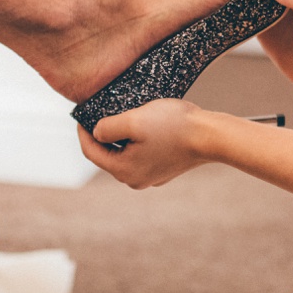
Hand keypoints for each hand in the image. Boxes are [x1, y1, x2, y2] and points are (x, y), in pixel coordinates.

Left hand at [76, 99, 207, 188]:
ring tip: (125, 117)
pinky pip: (142, 154)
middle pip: (108, 155)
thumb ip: (107, 128)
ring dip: (122, 138)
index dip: (82, 132)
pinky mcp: (165, 169)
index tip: (81, 115)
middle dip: (103, 135)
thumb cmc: (174, 126)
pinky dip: (138, 141)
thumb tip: (96, 133)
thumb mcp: (134, 121)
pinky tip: (146, 127)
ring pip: (126, 155)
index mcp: (124, 171)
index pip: (91, 153)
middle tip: (102, 113)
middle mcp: (135, 180)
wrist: (210, 136)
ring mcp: (151, 176)